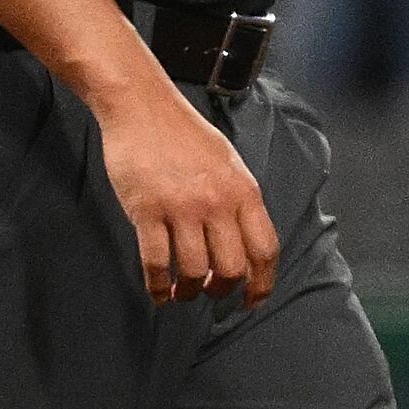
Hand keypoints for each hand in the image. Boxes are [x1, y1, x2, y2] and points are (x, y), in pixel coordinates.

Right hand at [94, 80, 280, 306]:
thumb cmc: (185, 134)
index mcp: (243, 190)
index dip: (262, 284)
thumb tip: (244, 242)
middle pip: (232, 268)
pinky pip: (155, 264)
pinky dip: (157, 287)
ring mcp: (181, 208)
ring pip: (194, 272)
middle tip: (210, 291)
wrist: (143, 107)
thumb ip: (238, 200)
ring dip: (189, 291)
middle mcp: (217, 202)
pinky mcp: (147, 211)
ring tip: (182, 292)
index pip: (265, 248)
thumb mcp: (228, 163)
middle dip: (222, 290)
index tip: (253, 301)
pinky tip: (158, 292)